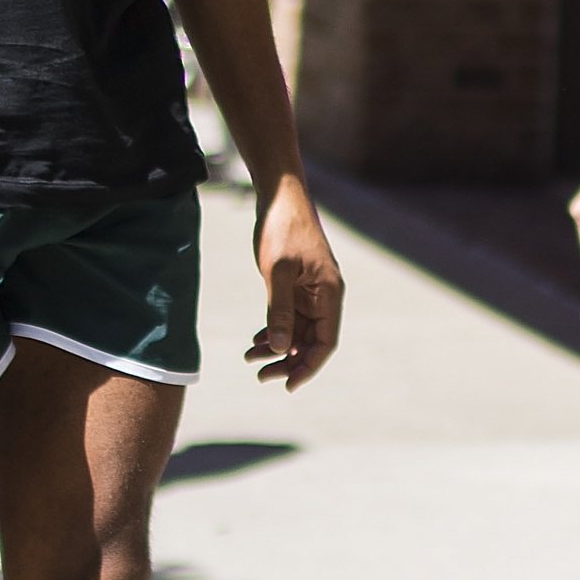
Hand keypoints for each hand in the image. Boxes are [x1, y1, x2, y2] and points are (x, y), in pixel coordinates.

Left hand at [246, 179, 343, 388]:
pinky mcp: (297, 284)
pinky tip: (256, 340)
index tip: (287, 385)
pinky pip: (289, 316)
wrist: (279, 194)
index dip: (309, 367)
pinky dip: (274, 330)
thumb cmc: (282, 227)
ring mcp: (311, 290)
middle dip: (288, 361)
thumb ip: (279, 310)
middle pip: (311, 341)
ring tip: (250, 358)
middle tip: (260, 376)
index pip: (326, 342)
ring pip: (298, 331)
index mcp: (330, 293)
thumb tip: (281, 348)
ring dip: (278, 347)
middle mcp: (325, 295)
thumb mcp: (277, 270)